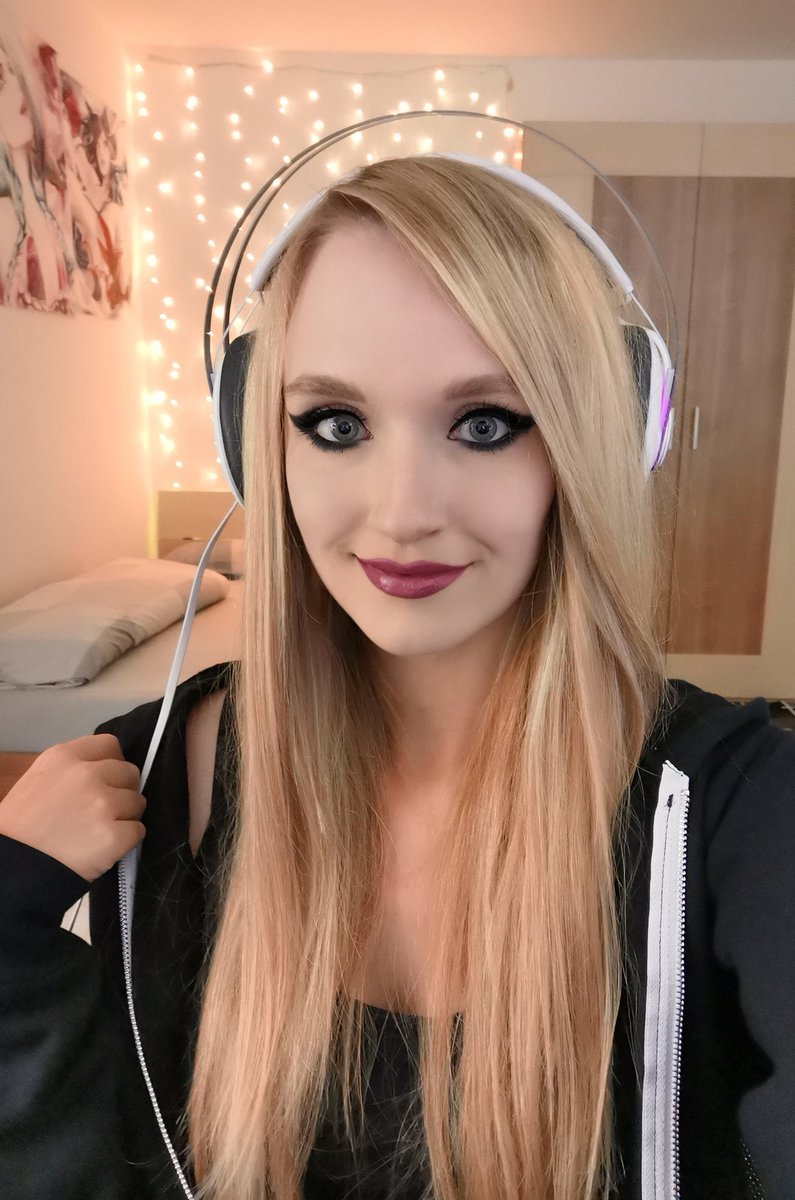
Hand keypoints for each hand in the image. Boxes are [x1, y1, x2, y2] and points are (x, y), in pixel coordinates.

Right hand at [0, 735, 145, 881]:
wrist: (12, 868)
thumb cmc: (19, 827)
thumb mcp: (38, 779)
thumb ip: (71, 770)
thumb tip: (104, 771)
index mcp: (64, 756)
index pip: (110, 745)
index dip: (111, 764)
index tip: (104, 781)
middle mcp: (87, 774)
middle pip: (129, 772)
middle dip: (121, 791)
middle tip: (102, 811)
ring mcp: (103, 804)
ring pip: (137, 802)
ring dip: (125, 817)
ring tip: (99, 831)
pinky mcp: (114, 835)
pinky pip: (138, 830)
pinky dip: (127, 841)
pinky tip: (105, 847)